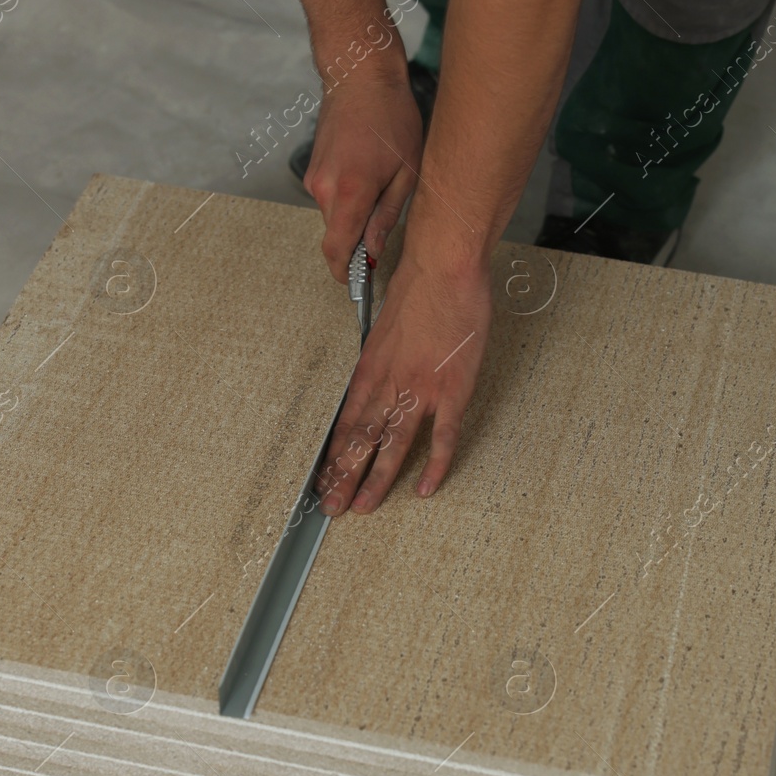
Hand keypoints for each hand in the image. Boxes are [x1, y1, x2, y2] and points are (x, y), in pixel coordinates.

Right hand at [303, 67, 422, 281]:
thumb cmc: (390, 118)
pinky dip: (347, 200)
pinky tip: (368, 177)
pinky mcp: (313, 170)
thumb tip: (373, 249)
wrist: (359, 77)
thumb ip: (386, 216)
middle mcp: (325, 189)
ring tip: (381, 193)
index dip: (345, 273)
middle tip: (382, 239)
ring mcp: (315, 179)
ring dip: (353, 218)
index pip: (337, 250)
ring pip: (334, 217)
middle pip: (336, 236)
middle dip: (355, 244)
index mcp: (350, 192)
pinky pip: (330, 199)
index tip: (357, 282)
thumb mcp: (406, 171)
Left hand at [316, 251, 491, 514]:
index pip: (346, 422)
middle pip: (361, 440)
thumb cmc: (419, 288)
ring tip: (364, 507)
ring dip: (376, 480)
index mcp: (371, 369)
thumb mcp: (385, 326)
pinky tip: (424, 488)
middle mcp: (389, 384)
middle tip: (332, 507)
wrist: (444, 269)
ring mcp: (421, 390)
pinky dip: (435, 465)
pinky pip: (443, 437)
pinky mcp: (453, 390)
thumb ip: (381, 358)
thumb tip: (376, 377)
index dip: (333, 454)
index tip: (323, 477)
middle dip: (344, 477)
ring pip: (392, 445)